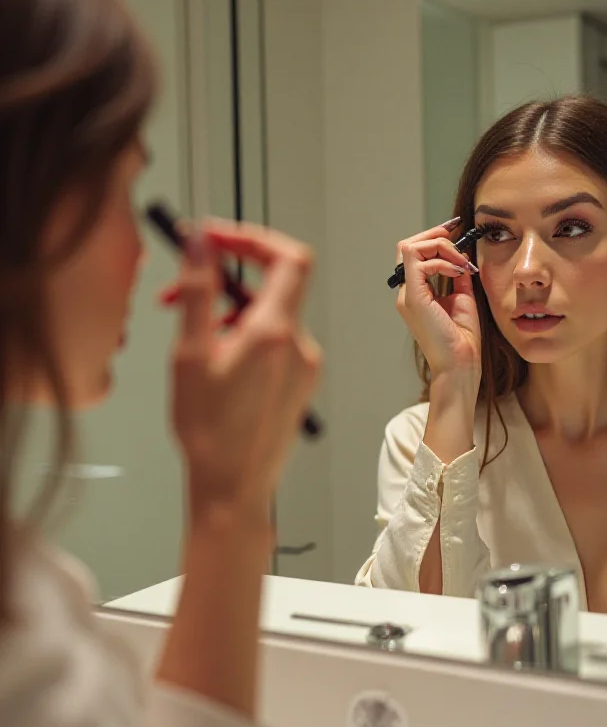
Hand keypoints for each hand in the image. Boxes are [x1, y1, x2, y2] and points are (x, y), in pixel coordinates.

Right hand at [161, 220, 321, 528]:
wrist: (234, 487)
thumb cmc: (211, 434)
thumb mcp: (191, 355)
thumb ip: (198, 291)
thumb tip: (200, 243)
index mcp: (275, 334)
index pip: (288, 258)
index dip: (253, 239)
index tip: (217, 238)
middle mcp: (299, 345)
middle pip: (273, 285)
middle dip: (225, 278)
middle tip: (181, 291)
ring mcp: (304, 364)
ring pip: (270, 314)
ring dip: (230, 311)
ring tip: (194, 336)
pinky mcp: (300, 380)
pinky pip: (276, 339)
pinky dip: (246, 334)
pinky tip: (218, 358)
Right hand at [396, 219, 481, 387]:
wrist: (460, 365)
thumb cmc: (462, 339)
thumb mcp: (463, 298)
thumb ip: (458, 275)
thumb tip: (461, 254)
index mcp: (416, 293)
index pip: (416, 254)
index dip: (434, 237)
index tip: (456, 228)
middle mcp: (407, 293)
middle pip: (408, 246)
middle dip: (435, 235)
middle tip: (458, 234)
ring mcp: (407, 295)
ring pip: (410, 248)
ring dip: (441, 247)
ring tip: (462, 262)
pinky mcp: (413, 298)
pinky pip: (419, 262)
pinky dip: (442, 261)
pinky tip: (459, 272)